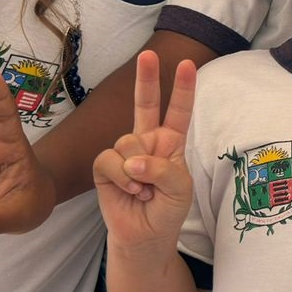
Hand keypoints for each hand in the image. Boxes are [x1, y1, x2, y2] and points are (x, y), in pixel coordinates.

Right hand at [94, 51, 196, 250]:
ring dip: (138, 171)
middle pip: (146, 104)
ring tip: (145, 190)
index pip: (178, 111)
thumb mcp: (180, 190)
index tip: (187, 64)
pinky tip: (131, 191)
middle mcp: (147, 141)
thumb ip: (164, 169)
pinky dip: (123, 177)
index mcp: (171, 142)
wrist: (145, 236)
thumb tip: (133, 160)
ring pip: (128, 142)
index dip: (183, 88)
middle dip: (147, 78)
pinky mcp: (105, 167)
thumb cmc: (167, 210)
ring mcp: (125, 152)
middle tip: (148, 54)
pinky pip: (110, 160)